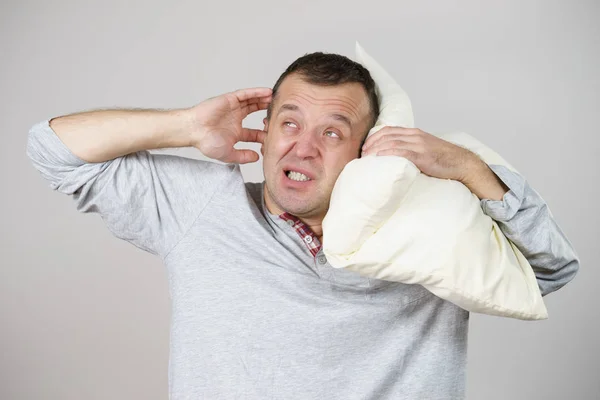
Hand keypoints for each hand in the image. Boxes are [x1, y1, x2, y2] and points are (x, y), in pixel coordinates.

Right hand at [190, 87, 271, 163]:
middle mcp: (235, 119)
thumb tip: (257, 158)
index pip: (254, 133)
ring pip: (252, 102)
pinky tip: (267, 92)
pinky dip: (256, 92)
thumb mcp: (228, 154)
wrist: (194, 130)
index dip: (265, 134)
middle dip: (267, 112)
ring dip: (264, 100)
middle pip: (255, 113)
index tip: (276, 134)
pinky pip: (245, 94)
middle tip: (280, 112)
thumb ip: (243, 156)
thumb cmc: (206, 142)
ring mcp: (233, 108)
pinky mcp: (229, 99)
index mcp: (235, 133)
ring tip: (276, 98)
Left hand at [361, 126, 479, 182]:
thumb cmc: (442, 159)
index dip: (373, 137)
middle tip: (361, 154)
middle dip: (371, 143)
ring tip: (366, 158)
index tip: (364, 147)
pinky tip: (379, 157)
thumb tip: (394, 156)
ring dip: (376, 149)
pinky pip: (402, 152)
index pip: (388, 130)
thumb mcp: (424, 148)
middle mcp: (415, 136)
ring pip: (392, 142)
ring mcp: (419, 145)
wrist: (462, 163)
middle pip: (387, 135)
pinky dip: (388, 153)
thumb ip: (410, 148)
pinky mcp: (423, 156)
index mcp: (414, 133)